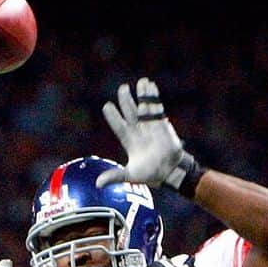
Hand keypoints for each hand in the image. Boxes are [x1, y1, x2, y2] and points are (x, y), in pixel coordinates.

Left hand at [97, 78, 200, 193]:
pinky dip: (154, 98)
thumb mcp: (130, 175)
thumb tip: (97, 184)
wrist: (170, 172)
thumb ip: (115, 176)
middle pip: (130, 111)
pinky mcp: (162, 124)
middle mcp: (138, 130)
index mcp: (129, 140)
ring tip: (141, 82)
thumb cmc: (150, 174)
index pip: (118, 126)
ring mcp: (150, 126)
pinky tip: (152, 87)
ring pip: (144, 107)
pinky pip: (157, 108)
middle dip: (126, 100)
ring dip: (142, 95)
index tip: (107, 106)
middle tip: (123, 88)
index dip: (113, 116)